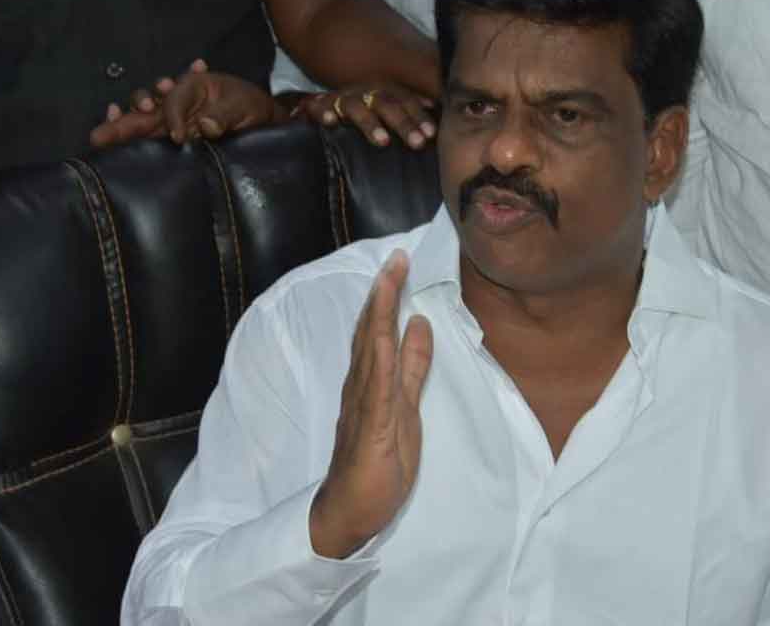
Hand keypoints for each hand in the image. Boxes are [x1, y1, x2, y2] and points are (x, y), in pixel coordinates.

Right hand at [88, 60, 280, 146]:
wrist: (260, 119)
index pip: (172, 101)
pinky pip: (147, 136)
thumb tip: (206, 126)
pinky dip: (129, 140)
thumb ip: (224, 114)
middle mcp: (173, 100)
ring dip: (124, 126)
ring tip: (105, 133)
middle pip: (142, 109)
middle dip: (122, 121)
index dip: (171, 117)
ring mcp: (169, 118)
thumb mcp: (241, 105)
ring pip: (138, 122)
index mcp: (189, 86)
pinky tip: (105, 143)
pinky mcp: (172, 136)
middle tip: (101, 135)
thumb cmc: (249, 106)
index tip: (179, 137)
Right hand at [304, 84, 435, 148]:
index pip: (407, 101)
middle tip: (418, 143)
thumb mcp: (390, 106)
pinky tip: (331, 122)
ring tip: (383, 141)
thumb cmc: (367, 106)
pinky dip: (324, 113)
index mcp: (386, 92)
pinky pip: (320, 107)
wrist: (327, 97)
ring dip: (370, 123)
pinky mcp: (321, 105)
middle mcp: (367, 92)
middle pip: (388, 105)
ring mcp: (345, 98)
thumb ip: (411, 112)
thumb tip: (439, 119)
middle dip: (404, 123)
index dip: (419, 116)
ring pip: (358, 107)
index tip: (431, 134)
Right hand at [310, 250, 432, 558]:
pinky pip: (377, 386)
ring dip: (380, 313)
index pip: (378, 332)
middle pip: (371, 332)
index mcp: (372, 382)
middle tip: (397, 256)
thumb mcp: (406, 408)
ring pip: (371, 350)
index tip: (400, 263)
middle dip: (384, 293)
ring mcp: (364, 404)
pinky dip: (381, 356)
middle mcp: (363, 386)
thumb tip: (420, 325)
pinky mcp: (371, 425)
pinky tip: (387, 333)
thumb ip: (413, 369)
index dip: (388, 297)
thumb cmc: (376, 464)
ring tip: (390, 279)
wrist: (349, 511)